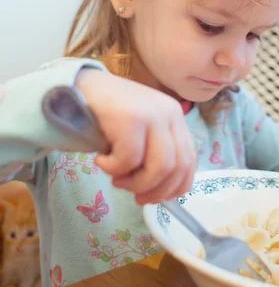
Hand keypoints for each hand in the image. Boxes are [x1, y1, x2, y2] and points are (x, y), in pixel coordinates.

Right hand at [76, 69, 196, 204]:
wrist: (81, 88)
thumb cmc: (109, 117)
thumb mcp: (141, 134)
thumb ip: (154, 154)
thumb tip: (160, 193)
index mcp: (176, 118)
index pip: (190, 160)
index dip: (175, 187)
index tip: (156, 198)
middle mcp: (170, 113)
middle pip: (177, 167)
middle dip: (156, 191)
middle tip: (135, 196)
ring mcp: (153, 114)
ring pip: (159, 168)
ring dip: (135, 183)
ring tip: (116, 179)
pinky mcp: (132, 119)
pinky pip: (129, 160)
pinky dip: (112, 168)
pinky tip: (101, 159)